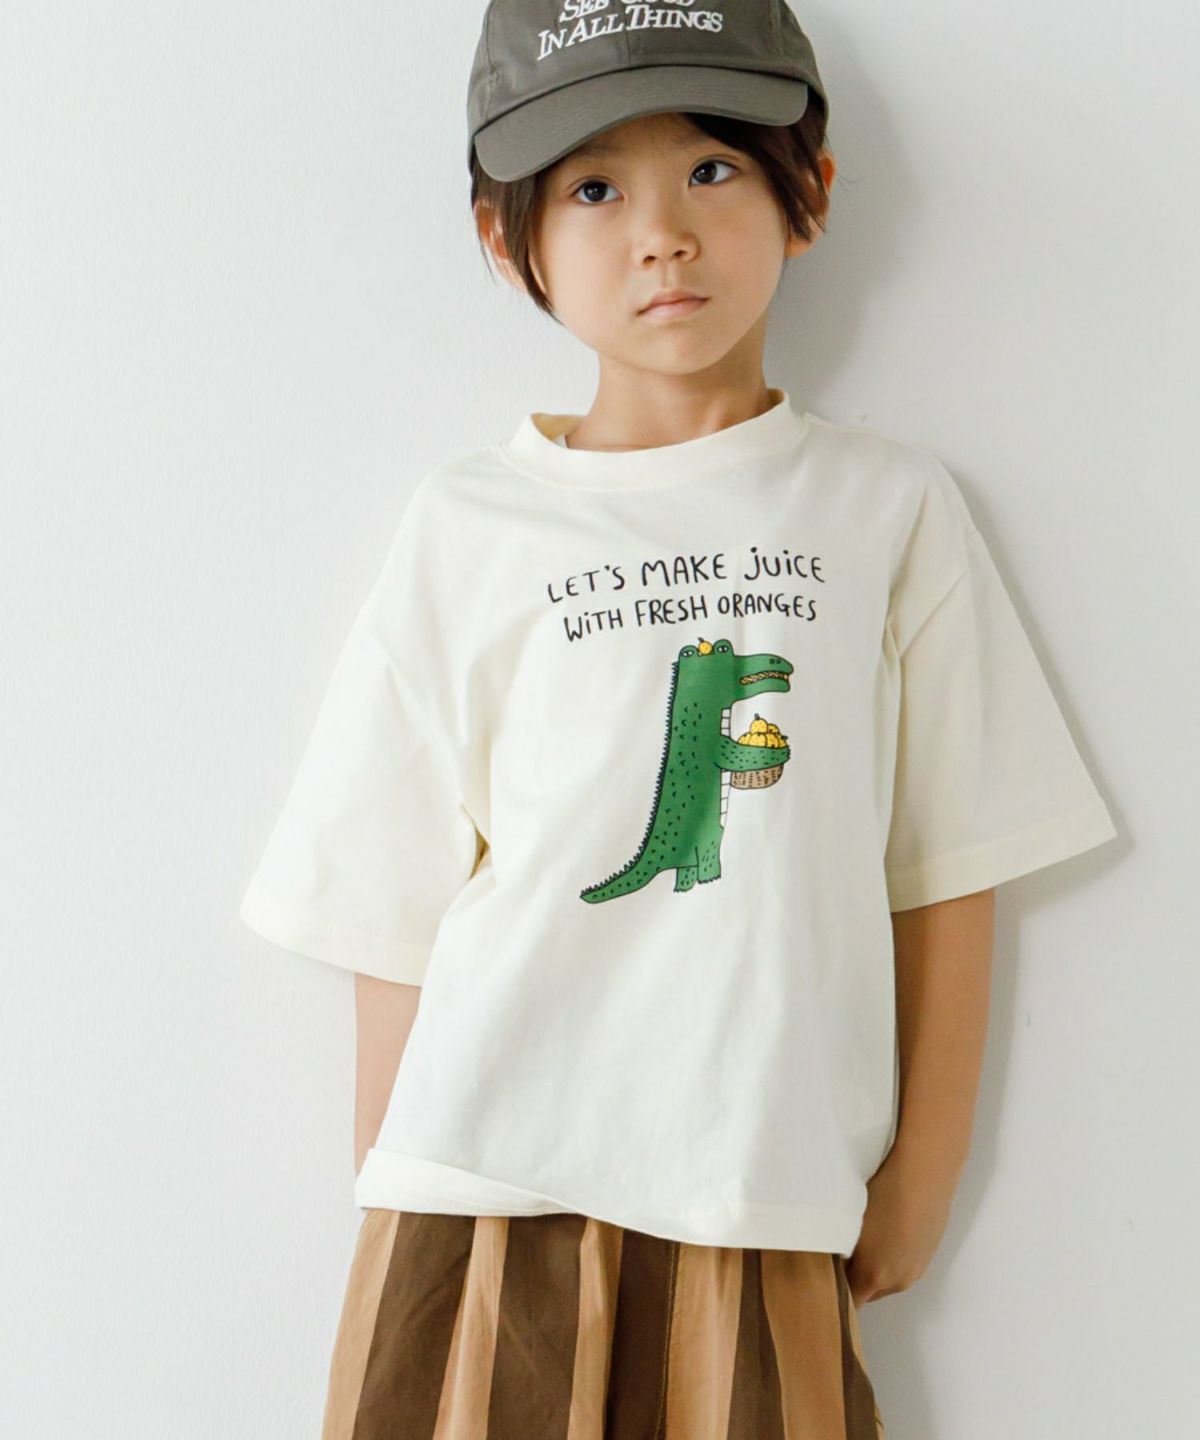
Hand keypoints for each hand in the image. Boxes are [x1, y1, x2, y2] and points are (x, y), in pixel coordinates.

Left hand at [843, 1145, 955, 1305]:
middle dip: (854, 1279)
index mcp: (874, 1277)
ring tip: (868, 1236)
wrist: (924, 1173)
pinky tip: (890, 1228)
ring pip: (888, 1279)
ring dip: (876, 1267)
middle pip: (869, 1293)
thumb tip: (832, 1263)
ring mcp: (917, 1269)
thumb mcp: (851, 1223)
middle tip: (842, 1252)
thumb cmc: (882, 1194)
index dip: (836, 1292)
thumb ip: (841, 1253)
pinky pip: (904, 1265)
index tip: (823, 1277)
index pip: (850, 1303)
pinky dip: (894, 1255)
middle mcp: (898, 1282)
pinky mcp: (929, 1254)